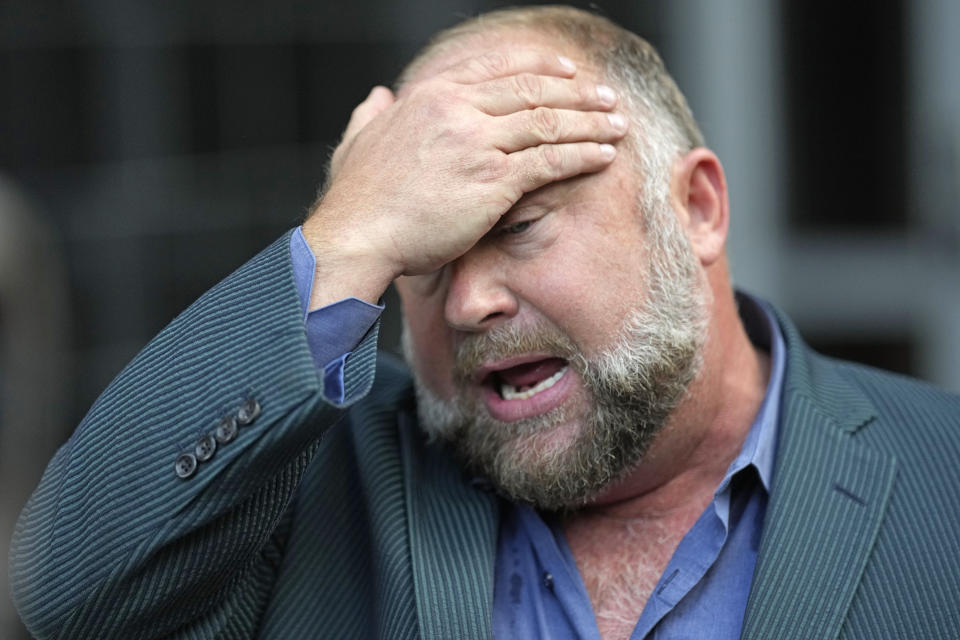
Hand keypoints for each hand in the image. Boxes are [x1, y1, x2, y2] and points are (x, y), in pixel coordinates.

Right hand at [303, 50, 626, 306]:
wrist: (357, 235)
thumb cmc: (356, 199)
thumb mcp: (356, 142)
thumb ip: (371, 116)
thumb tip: (377, 97)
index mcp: (431, 96)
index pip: (497, 69)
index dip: (539, 67)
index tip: (567, 70)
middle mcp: (458, 110)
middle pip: (532, 90)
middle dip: (577, 91)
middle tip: (606, 96)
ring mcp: (478, 143)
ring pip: (548, 122)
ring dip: (590, 121)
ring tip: (617, 124)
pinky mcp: (493, 181)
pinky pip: (550, 162)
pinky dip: (581, 156)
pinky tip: (602, 155)